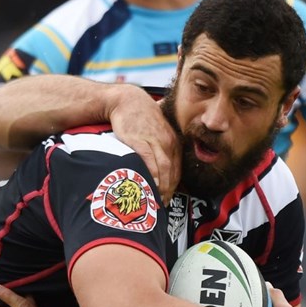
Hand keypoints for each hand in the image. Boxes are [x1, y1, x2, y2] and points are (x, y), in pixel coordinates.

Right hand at [107, 87, 180, 204]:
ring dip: (161, 187)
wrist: (128, 101)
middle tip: (160, 205)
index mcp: (174, 143)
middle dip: (168, 192)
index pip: (177, 171)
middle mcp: (168, 143)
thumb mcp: (157, 134)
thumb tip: (161, 173)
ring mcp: (155, 141)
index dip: (173, 188)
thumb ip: (161, 152)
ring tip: (154, 199)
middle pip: (172, 173)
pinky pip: (149, 160)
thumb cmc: (141, 120)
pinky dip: (152, 173)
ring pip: (164, 169)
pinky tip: (149, 183)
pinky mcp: (140, 140)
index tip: (167, 200)